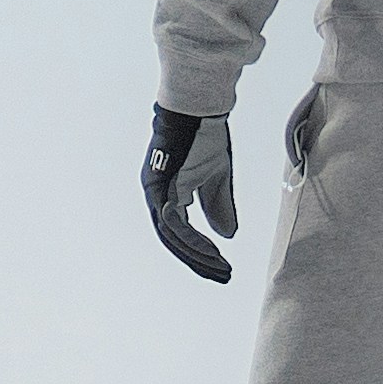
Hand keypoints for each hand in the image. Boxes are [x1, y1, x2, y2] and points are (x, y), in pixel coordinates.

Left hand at [143, 106, 241, 282]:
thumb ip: (218, 205)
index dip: (197, 251)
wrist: (199, 106)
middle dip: (197, 261)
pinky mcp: (162, 186)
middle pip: (172, 240)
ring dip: (197, 255)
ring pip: (172, 236)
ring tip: (221, 267)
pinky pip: (175, 223)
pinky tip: (212, 250)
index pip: (177, 231)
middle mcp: (155, 195)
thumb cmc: (204, 135)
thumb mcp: (217, 176)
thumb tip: (226, 236)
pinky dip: (193, 239)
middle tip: (222, 276)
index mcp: (165, 193)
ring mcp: (156, 191)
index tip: (219, 266)